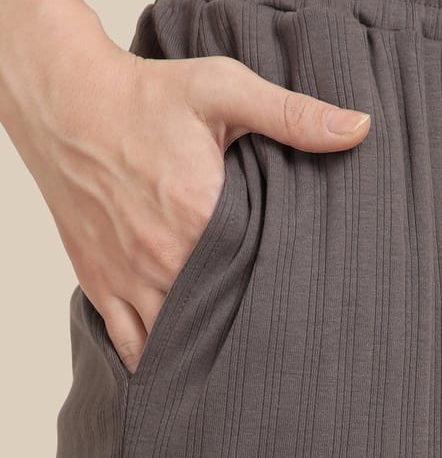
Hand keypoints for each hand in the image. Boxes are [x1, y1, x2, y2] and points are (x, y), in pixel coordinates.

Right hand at [2, 7, 370, 373]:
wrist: (67, 102)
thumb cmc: (147, 95)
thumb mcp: (224, 90)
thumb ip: (292, 115)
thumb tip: (358, 128)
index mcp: (202, 214)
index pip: (261, 276)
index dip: (289, 290)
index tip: (311, 300)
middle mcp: (164, 255)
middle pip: (222, 314)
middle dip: (252, 327)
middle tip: (286, 341)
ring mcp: (128, 276)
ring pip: (175, 340)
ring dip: (207, 349)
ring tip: (241, 360)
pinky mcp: (99, 280)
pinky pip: (127, 342)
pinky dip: (154, 359)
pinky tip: (180, 367)